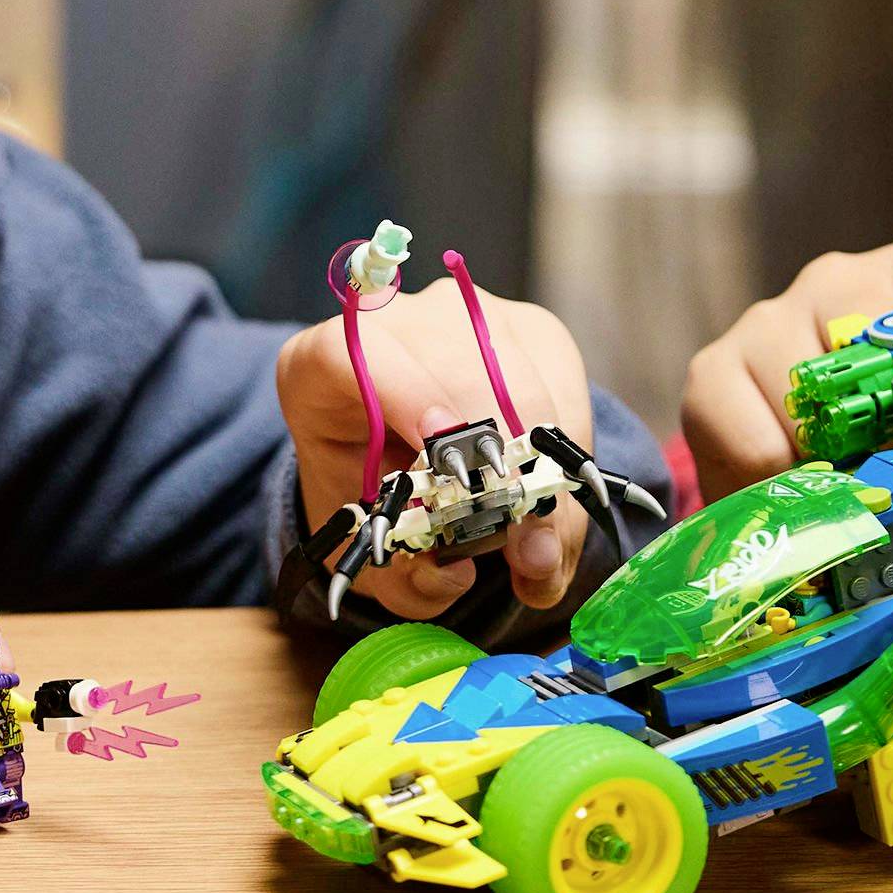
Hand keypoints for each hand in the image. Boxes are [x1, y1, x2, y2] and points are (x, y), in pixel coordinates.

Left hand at [279, 283, 593, 619]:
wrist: (398, 451)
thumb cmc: (373, 491)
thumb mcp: (366, 543)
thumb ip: (395, 571)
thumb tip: (453, 575)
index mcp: (325, 363)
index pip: (360, 355)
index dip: (406, 394)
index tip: (443, 449)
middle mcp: (399, 323)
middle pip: (460, 366)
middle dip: (499, 462)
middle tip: (522, 549)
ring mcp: (472, 316)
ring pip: (523, 383)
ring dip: (543, 475)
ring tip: (542, 556)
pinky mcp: (532, 331)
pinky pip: (564, 390)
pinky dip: (567, 460)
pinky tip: (555, 513)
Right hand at [681, 212, 892, 500]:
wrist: (787, 452)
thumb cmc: (888, 436)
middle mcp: (840, 283)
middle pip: (877, 332)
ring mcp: (771, 317)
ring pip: (811, 393)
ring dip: (836, 463)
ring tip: (851, 500)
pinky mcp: (714, 367)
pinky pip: (756, 439)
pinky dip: (780, 485)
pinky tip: (794, 497)